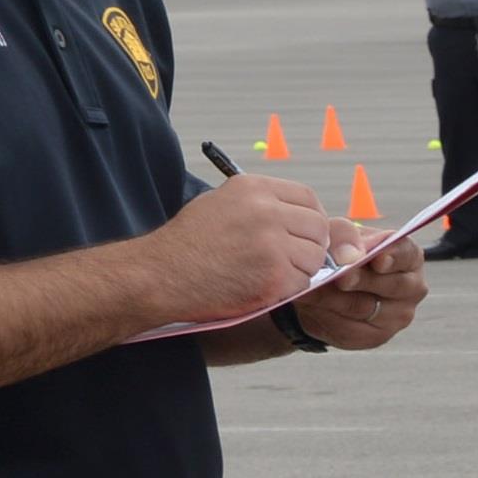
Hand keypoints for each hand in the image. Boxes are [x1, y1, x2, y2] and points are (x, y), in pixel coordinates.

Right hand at [156, 175, 337, 319]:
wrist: (159, 275)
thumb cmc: (187, 244)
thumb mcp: (220, 204)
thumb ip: (260, 205)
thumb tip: (296, 215)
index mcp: (253, 188)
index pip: (307, 197)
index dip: (310, 218)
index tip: (304, 233)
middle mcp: (266, 210)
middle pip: (318, 227)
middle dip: (311, 245)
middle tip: (292, 259)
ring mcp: (272, 243)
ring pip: (315, 257)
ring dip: (300, 270)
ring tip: (270, 273)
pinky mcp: (275, 275)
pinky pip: (304, 283)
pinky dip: (289, 289)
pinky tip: (263, 287)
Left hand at [288, 234, 427, 351]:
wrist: (325, 287)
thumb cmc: (340, 253)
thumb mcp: (338, 235)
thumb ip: (344, 235)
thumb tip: (349, 254)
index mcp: (408, 256)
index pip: (407, 254)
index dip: (393, 256)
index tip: (377, 260)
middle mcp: (411, 287)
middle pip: (391, 285)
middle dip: (361, 280)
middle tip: (338, 277)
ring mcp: (398, 315)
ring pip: (364, 307)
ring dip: (334, 298)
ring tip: (309, 288)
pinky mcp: (376, 336)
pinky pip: (350, 327)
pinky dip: (326, 315)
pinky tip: (311, 304)